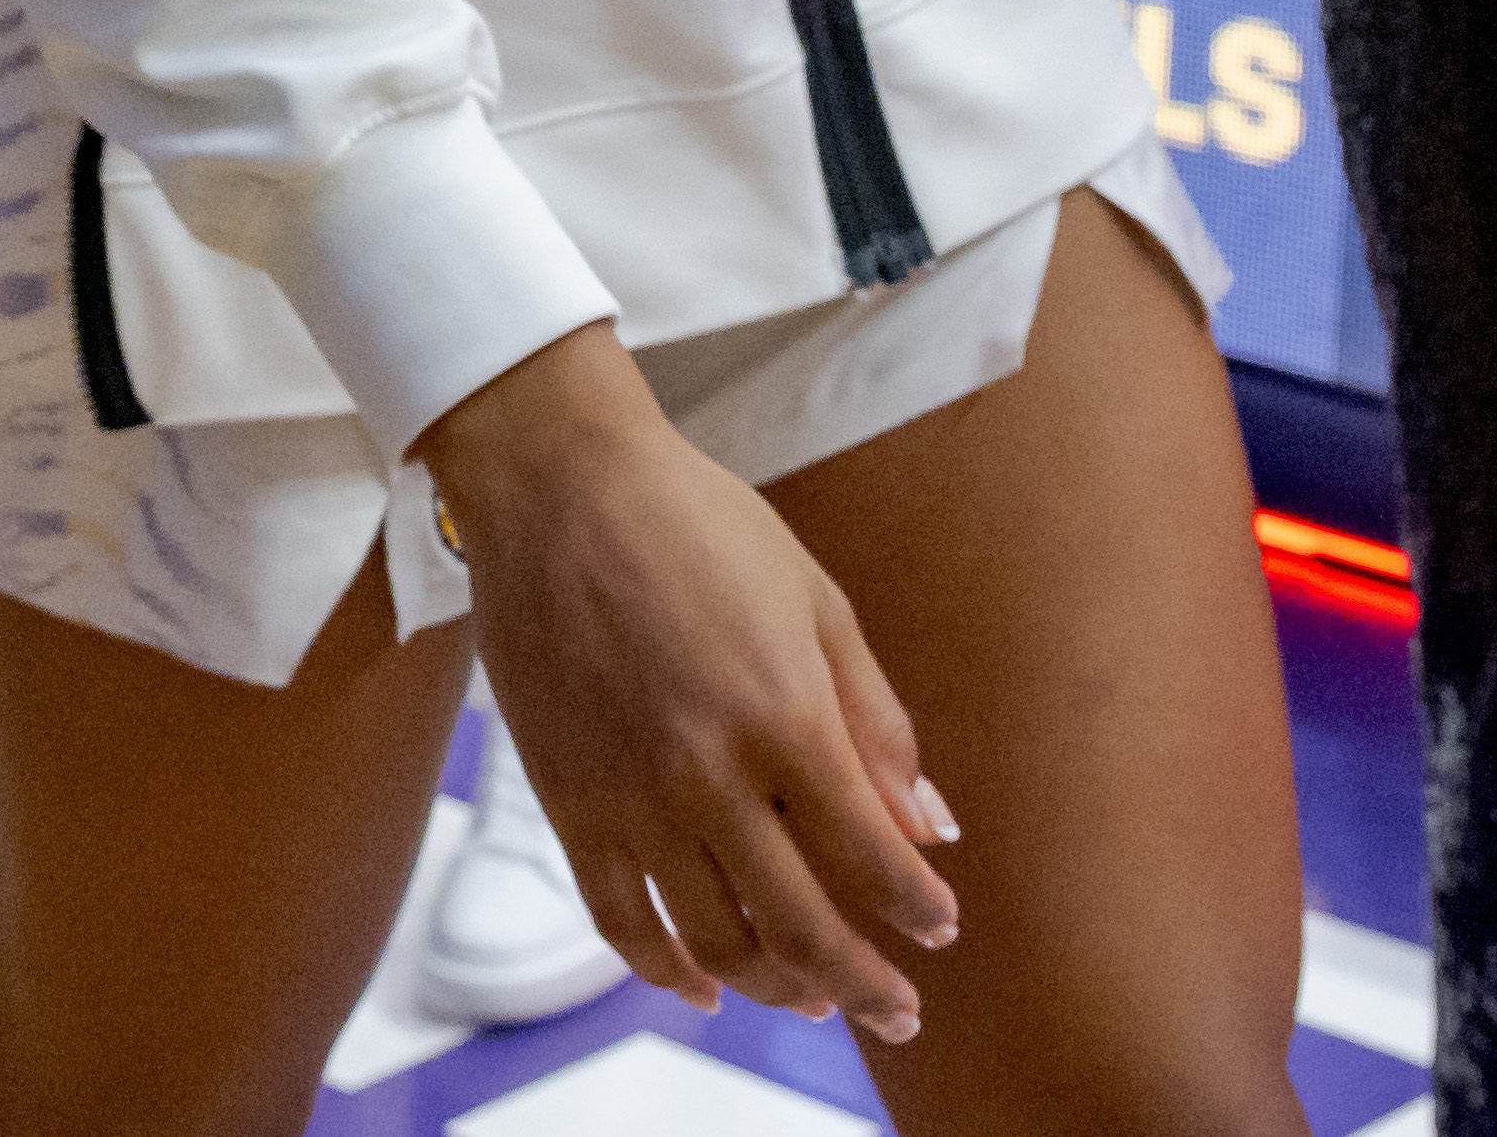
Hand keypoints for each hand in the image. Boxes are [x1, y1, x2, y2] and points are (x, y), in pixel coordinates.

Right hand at [420, 329, 961, 1038]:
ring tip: (810, 998)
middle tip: (898, 1012)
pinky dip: (665, 972)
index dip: (917, 909)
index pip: (872, 856)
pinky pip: (620, 921)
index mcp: (784, 714)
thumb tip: (930, 827)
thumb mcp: (814, 599)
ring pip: (714, 942)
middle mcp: (708, 772)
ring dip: (775, 987)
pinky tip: (702, 987)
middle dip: (865, 986)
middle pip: (803, 926)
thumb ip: (876, 720)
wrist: (556, 484)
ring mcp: (631, 795)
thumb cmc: (696, 522)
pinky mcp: (568, 802)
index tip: (940, 928)